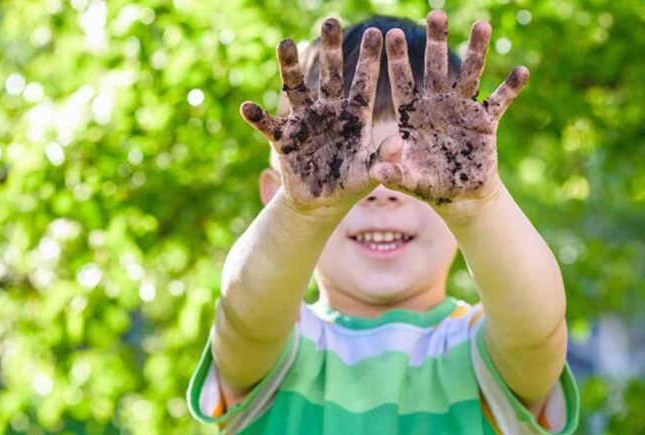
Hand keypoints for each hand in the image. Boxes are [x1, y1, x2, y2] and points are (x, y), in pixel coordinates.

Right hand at [239, 20, 382, 211]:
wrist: (322, 202)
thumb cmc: (351, 184)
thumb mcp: (370, 173)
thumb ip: (384, 158)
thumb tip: (397, 143)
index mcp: (354, 115)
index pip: (364, 82)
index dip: (370, 60)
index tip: (376, 33)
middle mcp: (329, 111)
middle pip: (330, 75)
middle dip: (331, 48)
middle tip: (331, 21)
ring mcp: (304, 121)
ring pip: (297, 88)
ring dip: (290, 67)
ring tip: (285, 43)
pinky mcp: (284, 138)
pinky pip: (268, 125)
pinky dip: (258, 117)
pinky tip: (247, 108)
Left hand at [373, 11, 528, 207]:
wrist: (458, 197)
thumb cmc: (427, 185)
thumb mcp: (406, 181)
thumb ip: (393, 172)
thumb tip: (380, 169)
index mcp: (413, 115)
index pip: (402, 83)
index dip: (397, 60)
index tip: (390, 34)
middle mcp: (437, 105)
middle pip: (436, 68)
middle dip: (436, 41)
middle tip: (436, 13)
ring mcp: (463, 110)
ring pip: (470, 74)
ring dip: (477, 50)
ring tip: (482, 24)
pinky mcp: (486, 122)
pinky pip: (500, 102)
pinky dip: (510, 88)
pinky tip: (521, 71)